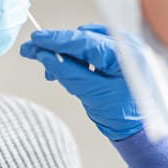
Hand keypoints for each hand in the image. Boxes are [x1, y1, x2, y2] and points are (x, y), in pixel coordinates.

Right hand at [20, 24, 142, 140]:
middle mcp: (127, 45)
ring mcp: (123, 48)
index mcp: (125, 54)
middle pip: (83, 39)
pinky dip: (75, 59)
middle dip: (56, 47)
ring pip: (84, 44)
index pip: (84, 41)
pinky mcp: (118, 54)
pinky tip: (63, 69)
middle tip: (30, 50)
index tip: (35, 38)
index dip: (57, 39)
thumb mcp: (91, 94)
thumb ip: (68, 73)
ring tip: (48, 71)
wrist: (137, 129)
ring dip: (64, 55)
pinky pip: (91, 50)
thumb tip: (44, 56)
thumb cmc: (120, 115)